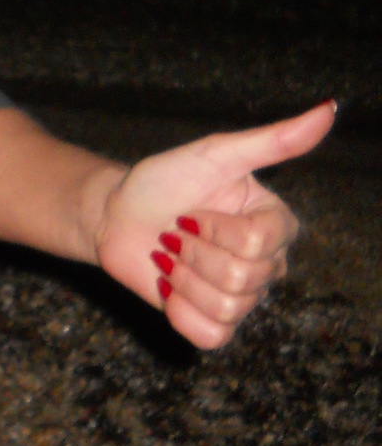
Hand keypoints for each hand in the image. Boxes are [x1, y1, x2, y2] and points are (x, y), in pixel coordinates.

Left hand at [91, 101, 335, 348]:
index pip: (259, 243)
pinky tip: (170, 290)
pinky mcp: (214, 323)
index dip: (214, 229)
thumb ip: (274, 140)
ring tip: (172, 258)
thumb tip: (330, 108)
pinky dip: (182, 313)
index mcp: (275, 223)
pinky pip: (211, 336)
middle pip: (244, 278)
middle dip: (194, 252)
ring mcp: (243, 297)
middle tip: (177, 233)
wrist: (115, 215)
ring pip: (227, 307)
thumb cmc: (164, 180)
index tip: (192, 211)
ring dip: (183, 280)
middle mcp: (267, 263)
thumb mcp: (216, 154)